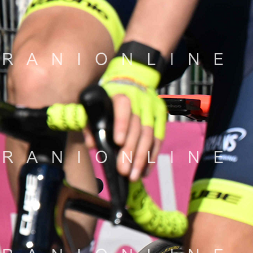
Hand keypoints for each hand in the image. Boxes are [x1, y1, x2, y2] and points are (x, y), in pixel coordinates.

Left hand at [95, 56, 165, 181]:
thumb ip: (91, 121)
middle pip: (137, 128)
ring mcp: (153, 109)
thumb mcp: (98, 101)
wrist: (134, 77)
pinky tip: (145, 170)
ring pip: (150, 136)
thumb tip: (91, 144)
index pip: (122, 109)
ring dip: (142, 158)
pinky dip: (152, 156)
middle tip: (124, 170)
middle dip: (131, 151)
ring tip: (134, 175)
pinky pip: (159, 139)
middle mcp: (140, 101)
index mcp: (122, 94)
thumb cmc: (111, 94)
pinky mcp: (162, 116)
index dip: (121, 125)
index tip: (118, 142)